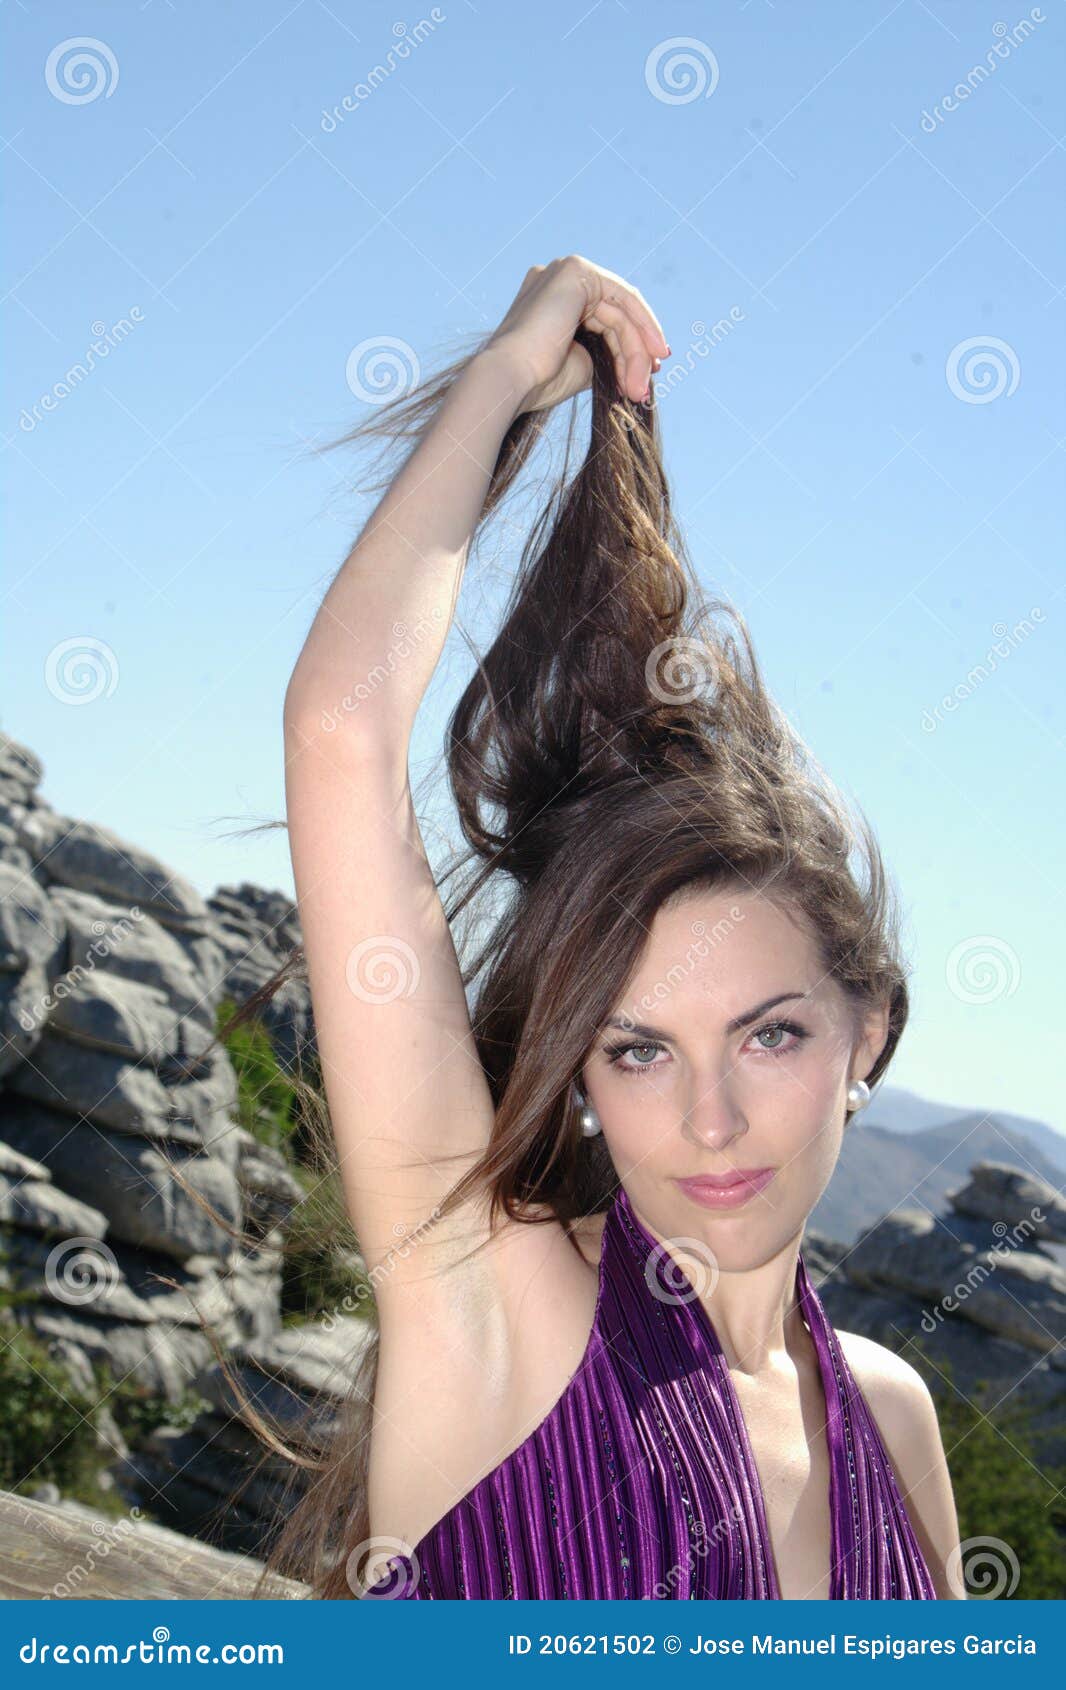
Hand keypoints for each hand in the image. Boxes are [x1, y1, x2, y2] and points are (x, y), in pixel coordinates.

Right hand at [482, 255, 668, 413]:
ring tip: (639, 386)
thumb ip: (604, 353)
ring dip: (637, 350)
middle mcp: (556, 279)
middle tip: (644, 388)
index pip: (602, 319)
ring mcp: (565, 271)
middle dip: (636, 351)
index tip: (642, 380)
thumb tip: (633, 360)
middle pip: (613, 314)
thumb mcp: (580, 365)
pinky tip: (652, 353)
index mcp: (552, 300)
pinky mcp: (575, 270)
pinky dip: (642, 325)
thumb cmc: (538, 380)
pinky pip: (622, 296)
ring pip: (619, 310)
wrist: (511, 378)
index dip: (628, 349)